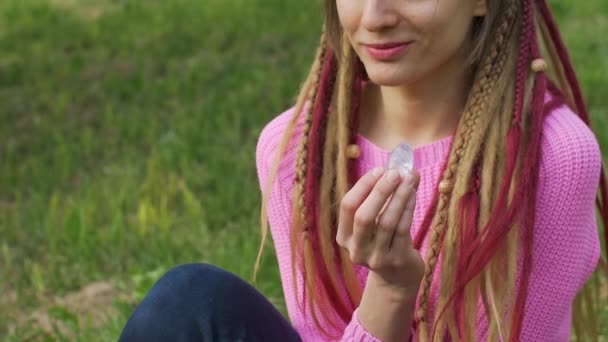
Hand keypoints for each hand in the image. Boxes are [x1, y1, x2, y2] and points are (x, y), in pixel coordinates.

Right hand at [336, 166, 424, 295]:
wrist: (397, 277)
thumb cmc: (384, 240)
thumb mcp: (375, 221)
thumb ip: (380, 196)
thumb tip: (400, 166)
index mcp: (344, 237)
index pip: (347, 206)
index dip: (363, 186)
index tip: (379, 170)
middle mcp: (356, 249)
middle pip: (364, 216)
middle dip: (380, 191)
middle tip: (395, 172)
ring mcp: (376, 258)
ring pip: (387, 222)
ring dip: (399, 196)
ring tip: (409, 178)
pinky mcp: (396, 260)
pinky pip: (403, 229)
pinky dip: (408, 208)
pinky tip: (413, 194)